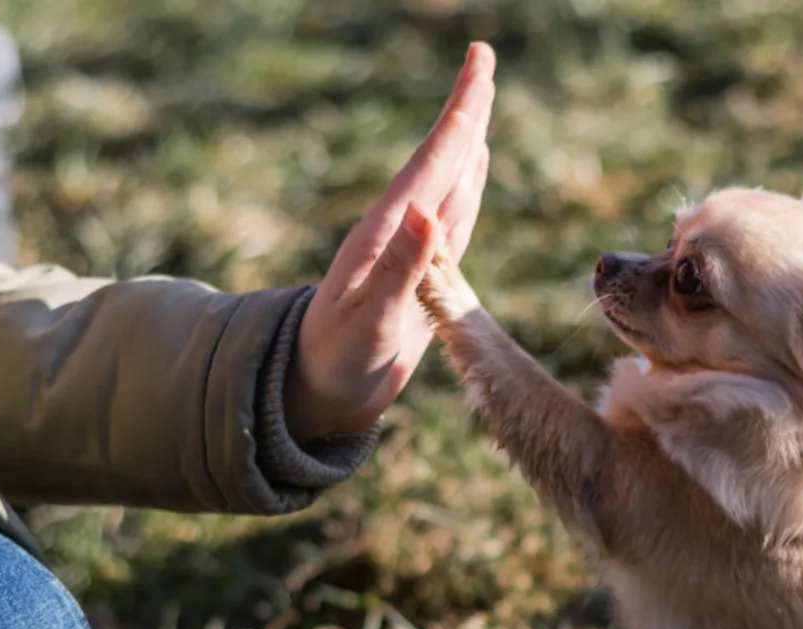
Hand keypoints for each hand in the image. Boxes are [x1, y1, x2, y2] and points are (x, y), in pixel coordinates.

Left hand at [284, 42, 495, 441]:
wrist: (318, 395)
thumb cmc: (334, 362)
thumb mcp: (367, 320)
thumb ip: (399, 270)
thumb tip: (429, 214)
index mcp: (388, 231)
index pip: (434, 159)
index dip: (462, 110)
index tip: (481, 59)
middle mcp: (400, 232)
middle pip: (443, 159)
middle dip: (467, 110)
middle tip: (485, 59)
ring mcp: (411, 253)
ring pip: (450, 185)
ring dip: (468, 145)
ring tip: (481, 108)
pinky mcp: (421, 276)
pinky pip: (452, 220)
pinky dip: (467, 189)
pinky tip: (472, 172)